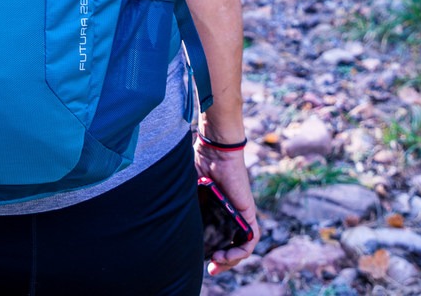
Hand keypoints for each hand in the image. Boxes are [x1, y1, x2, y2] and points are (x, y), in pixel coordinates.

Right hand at [194, 138, 259, 274]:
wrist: (214, 151)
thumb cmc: (199, 165)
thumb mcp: (188, 193)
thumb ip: (185, 208)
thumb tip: (169, 227)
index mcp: (215, 212)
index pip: (218, 238)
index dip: (213, 253)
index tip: (205, 262)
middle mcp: (229, 216)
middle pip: (232, 246)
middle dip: (223, 262)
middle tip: (212, 269)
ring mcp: (240, 215)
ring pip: (243, 246)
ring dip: (232, 259)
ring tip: (218, 262)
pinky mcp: (248, 212)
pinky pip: (251, 238)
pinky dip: (242, 250)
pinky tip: (228, 254)